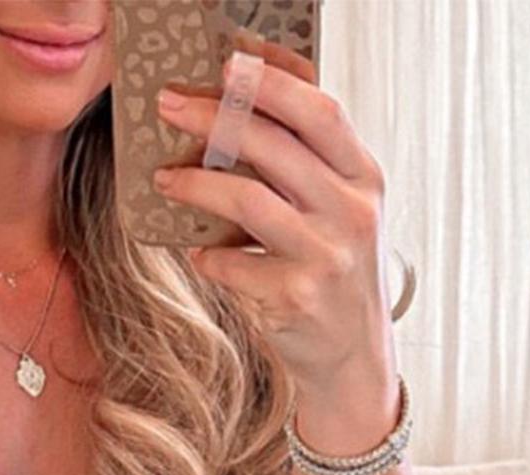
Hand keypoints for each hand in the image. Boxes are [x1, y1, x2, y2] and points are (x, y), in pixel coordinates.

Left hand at [152, 46, 396, 405]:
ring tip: (166, 179)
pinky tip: (199, 254)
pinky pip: (233, 264)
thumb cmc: (337, 272)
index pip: (319, 112)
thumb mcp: (342, 209)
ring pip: (248, 201)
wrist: (354, 354)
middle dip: (214, 118)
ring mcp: (324, 257)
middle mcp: (351, 212)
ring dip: (197, 185)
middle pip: (275, 146)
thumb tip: (236, 114)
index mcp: (364, 178)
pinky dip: (208, 257)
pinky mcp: (294, 298)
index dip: (272, 83)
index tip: (228, 64)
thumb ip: (308, 165)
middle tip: (171, 106)